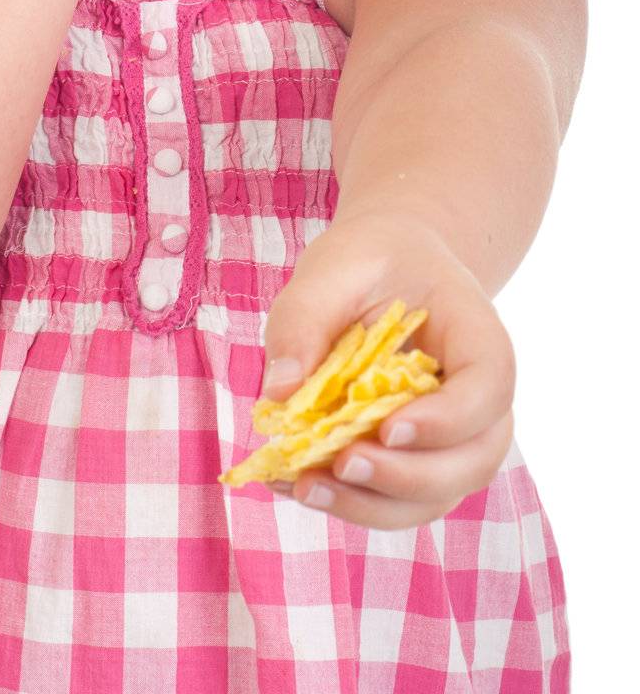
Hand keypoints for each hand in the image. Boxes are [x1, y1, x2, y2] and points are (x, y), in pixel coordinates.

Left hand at [260, 212, 515, 529]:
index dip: (448, 419)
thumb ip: (306, 319)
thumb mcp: (335, 267)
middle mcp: (482, 401)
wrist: (391, 267)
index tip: (388, 428)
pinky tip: (299, 484)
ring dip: (373, 504)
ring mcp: (455, 440)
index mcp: (479, 338)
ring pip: (434, 496)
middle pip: (471, 460)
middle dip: (406, 477)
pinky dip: (352, 502)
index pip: (488, 388)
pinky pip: (397, 499)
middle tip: (341, 464)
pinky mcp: (418, 462)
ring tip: (306, 487)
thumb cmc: (370, 263)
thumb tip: (278, 393)